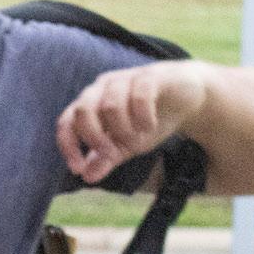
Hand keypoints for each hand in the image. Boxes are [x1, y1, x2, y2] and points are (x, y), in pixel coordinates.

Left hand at [58, 60, 209, 184]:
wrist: (187, 98)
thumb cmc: (149, 119)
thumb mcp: (126, 144)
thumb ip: (106, 158)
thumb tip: (87, 177)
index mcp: (91, 104)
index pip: (67, 122)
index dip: (68, 146)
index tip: (78, 169)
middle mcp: (102, 88)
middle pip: (83, 110)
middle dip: (96, 138)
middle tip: (115, 154)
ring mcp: (125, 79)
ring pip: (110, 105)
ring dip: (123, 130)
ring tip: (139, 138)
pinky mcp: (149, 76)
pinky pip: (139, 96)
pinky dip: (143, 117)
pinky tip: (151, 125)